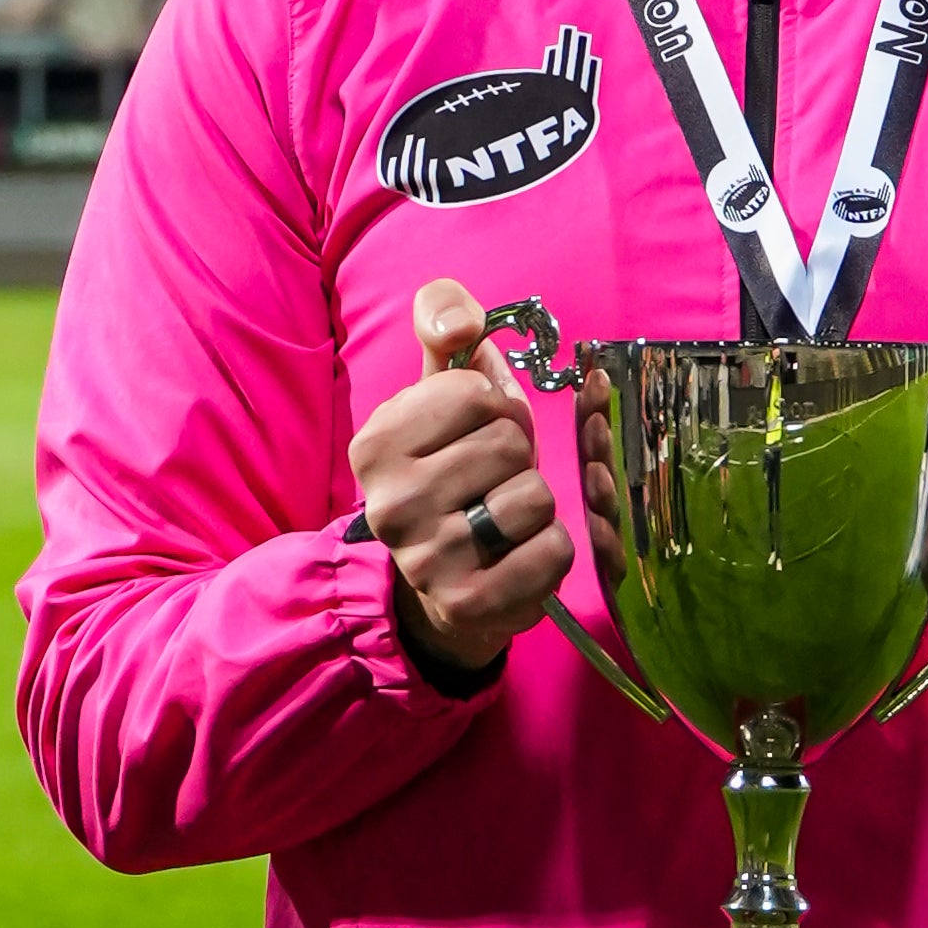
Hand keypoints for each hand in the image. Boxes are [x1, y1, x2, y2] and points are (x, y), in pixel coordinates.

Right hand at [350, 281, 575, 672]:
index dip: (492, 410)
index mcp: (375, 444)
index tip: (469, 438)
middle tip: (489, 484)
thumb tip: (460, 324)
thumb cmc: (453, 468)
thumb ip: (444, 325)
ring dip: (535, 504)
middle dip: (516, 459)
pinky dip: (549, 550)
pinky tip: (517, 556)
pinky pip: (552, 550)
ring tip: (503, 520)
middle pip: (509, 444)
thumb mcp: (439, 390)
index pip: (478, 394)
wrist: (444, 580)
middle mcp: (390, 504)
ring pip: (534, 496)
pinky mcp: (468, 604)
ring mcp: (427, 560)